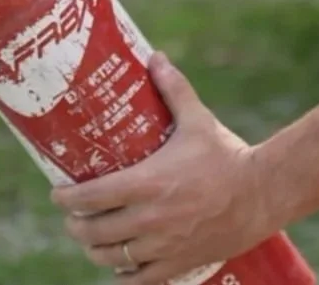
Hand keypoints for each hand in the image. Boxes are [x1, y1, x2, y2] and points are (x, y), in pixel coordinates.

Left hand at [53, 54, 273, 284]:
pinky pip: (137, 280)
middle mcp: (149, 218)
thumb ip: (173, 89)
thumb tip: (155, 57)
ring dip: (95, 249)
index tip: (58, 194)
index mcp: (147, 182)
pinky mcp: (177, 263)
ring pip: (110, 258)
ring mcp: (162, 245)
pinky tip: (119, 267)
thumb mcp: (198, 120)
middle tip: (73, 215)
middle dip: (76, 225)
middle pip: (94, 231)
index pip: (91, 197)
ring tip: (92, 238)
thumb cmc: (226, 154)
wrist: (261, 193)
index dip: (66, 199)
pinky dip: (122, 275)